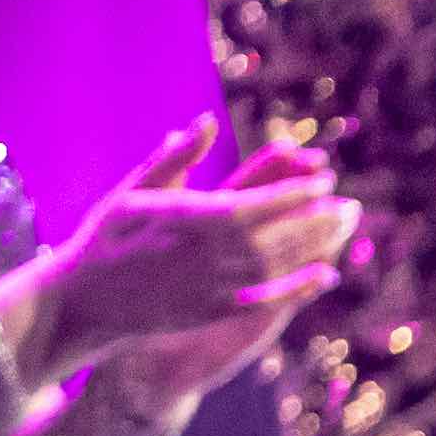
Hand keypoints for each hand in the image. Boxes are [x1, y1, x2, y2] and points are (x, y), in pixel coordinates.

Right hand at [31, 123, 354, 372]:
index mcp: (181, 219)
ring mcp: (207, 287)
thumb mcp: (132, 191)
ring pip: (275, 265)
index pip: (250, 203)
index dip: (292, 193)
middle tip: (350, 203)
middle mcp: (199, 254)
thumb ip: (174, 158)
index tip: (324, 178)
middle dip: (316, 218)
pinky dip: (299, 288)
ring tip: (345, 226)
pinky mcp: (212, 312)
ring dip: (316, 246)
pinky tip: (327, 274)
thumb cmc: (106, 237)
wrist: (85, 301)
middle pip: (273, 235)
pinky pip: (266, 300)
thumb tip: (205, 122)